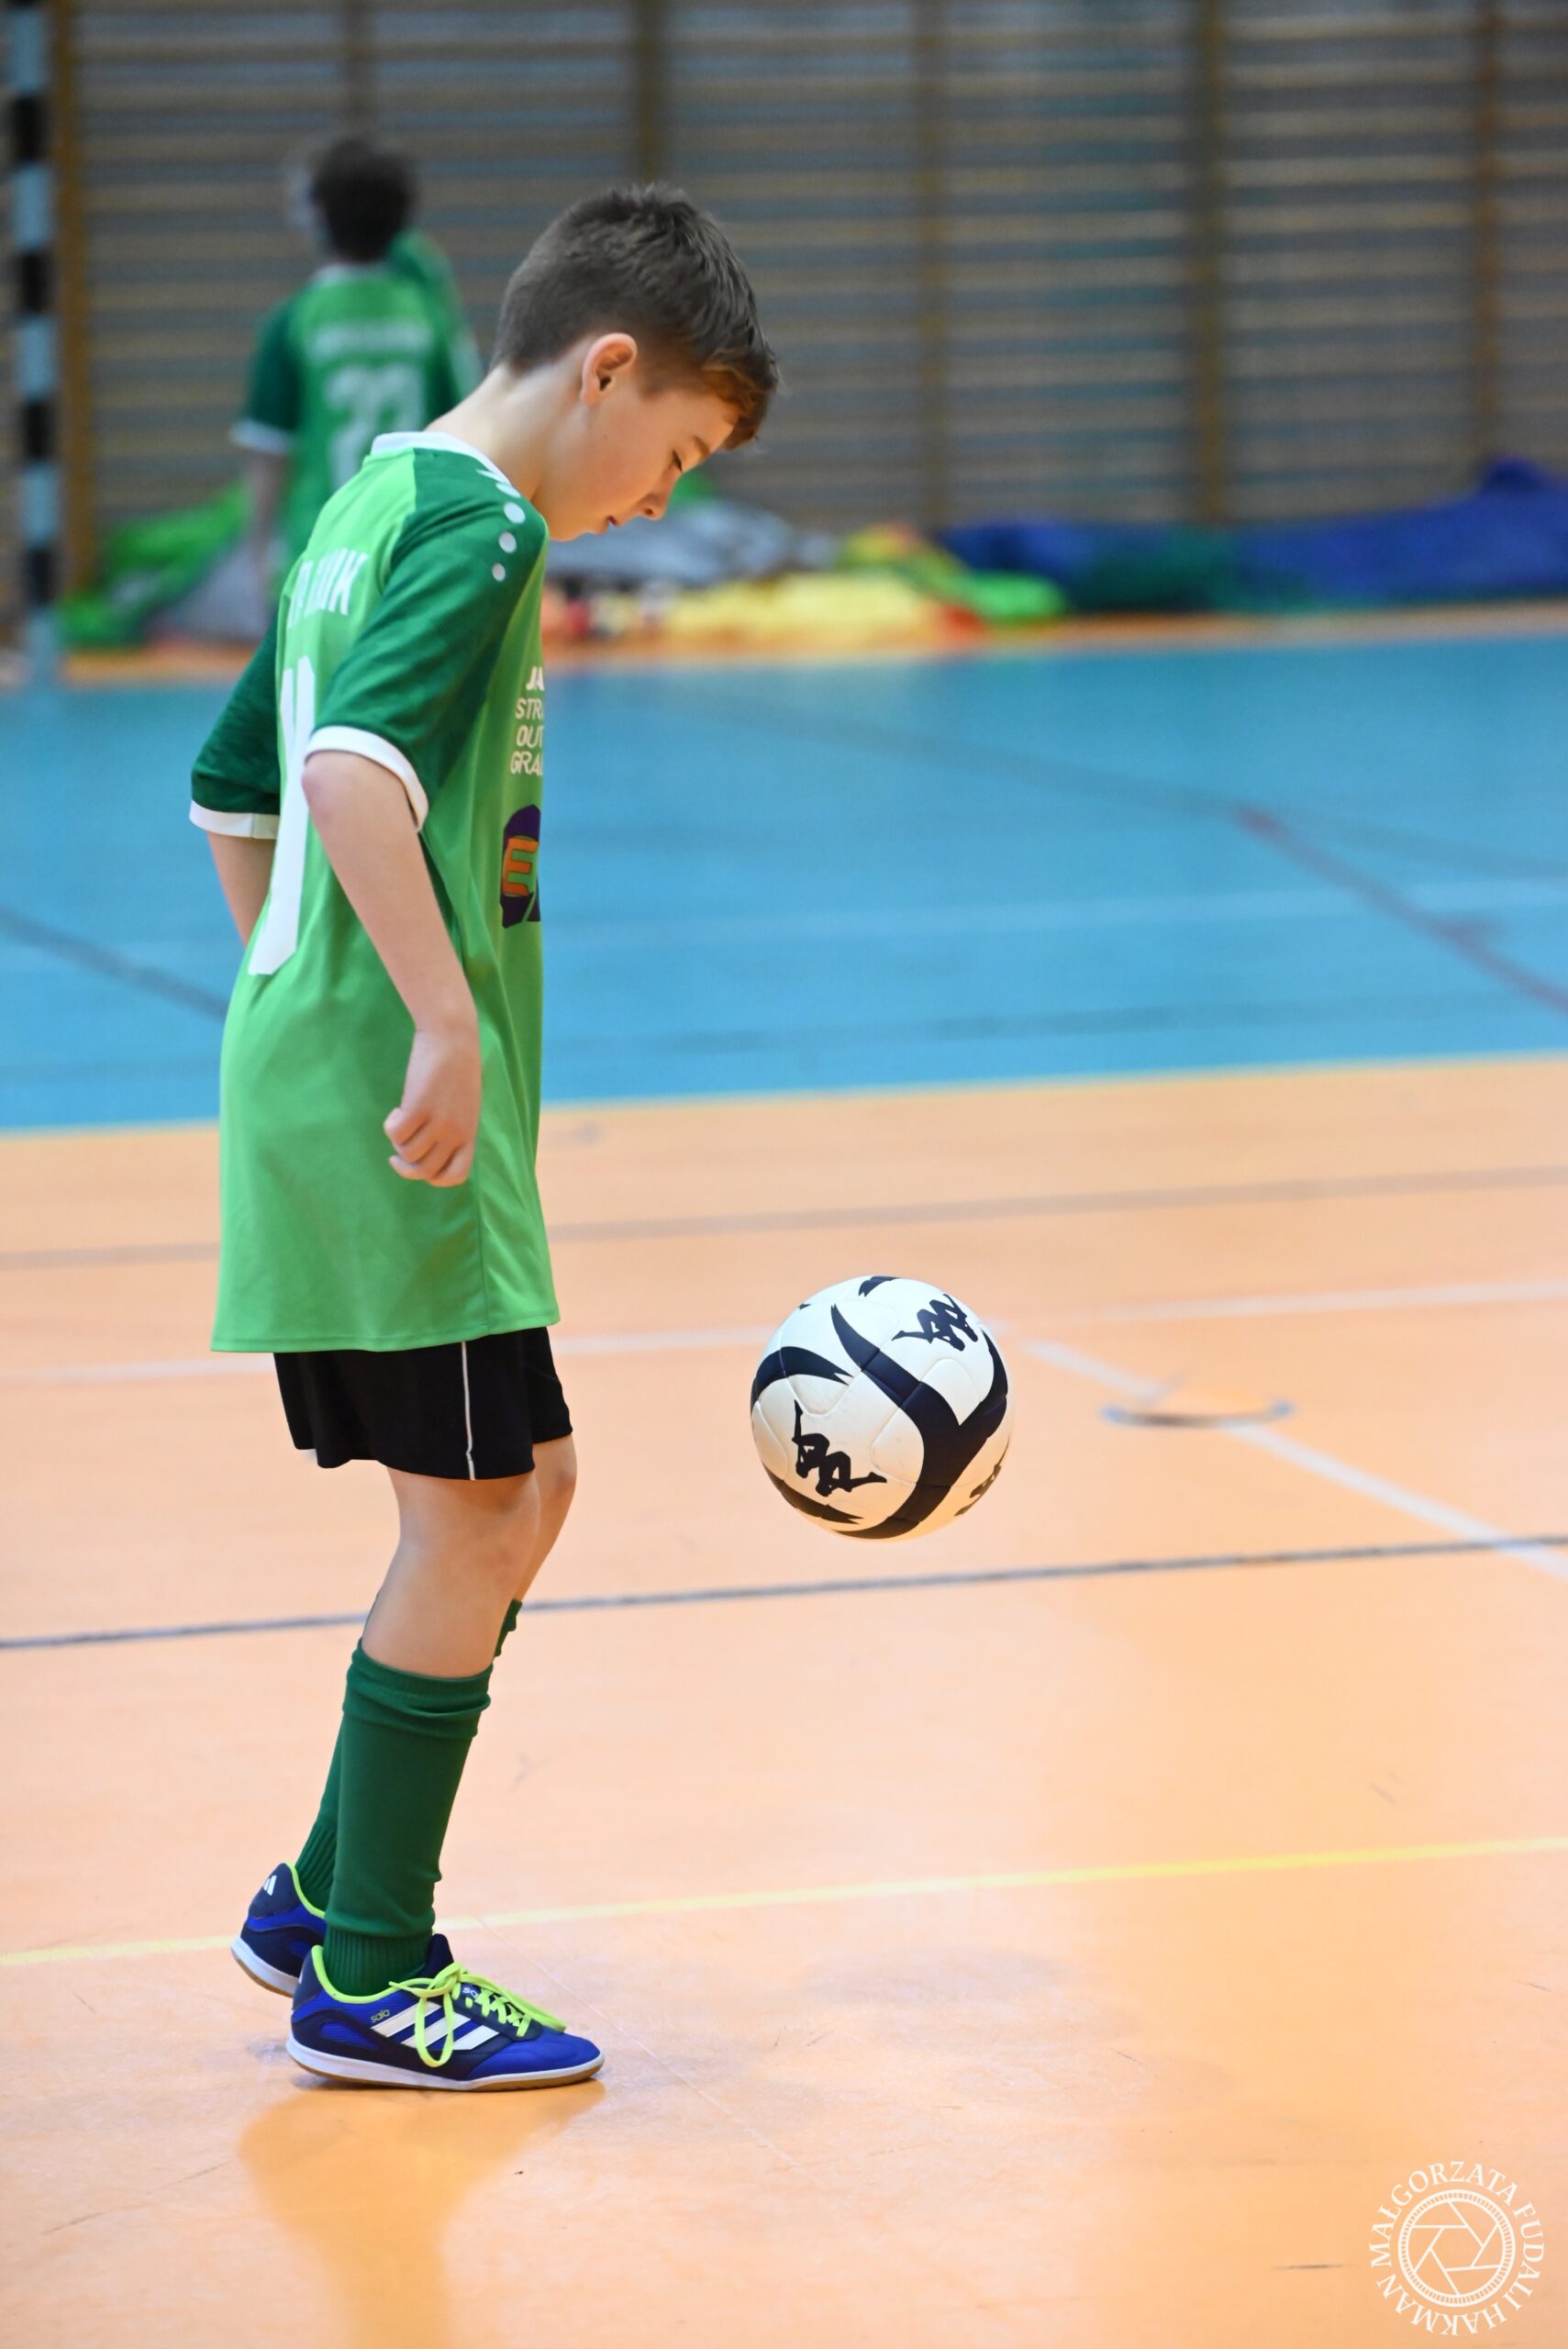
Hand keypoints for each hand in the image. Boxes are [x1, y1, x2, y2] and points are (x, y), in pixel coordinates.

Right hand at [384, 1016, 480, 1185]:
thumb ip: (454, 1128)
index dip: (434, 1178)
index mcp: (469, 1134)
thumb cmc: (457, 1068)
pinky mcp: (418, 1108)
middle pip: (425, 1171)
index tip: (421, 1164)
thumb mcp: (464, 1105)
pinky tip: (397, 1110)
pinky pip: (396, 1133)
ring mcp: (438, 1122)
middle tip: (396, 1154)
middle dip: (406, 1166)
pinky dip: (391, 1125)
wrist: (453, 1037)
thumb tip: (429, 1151)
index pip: (456, 1176)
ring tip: (402, 1119)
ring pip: (407, 1153)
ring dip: (398, 1141)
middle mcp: (456, 1132)